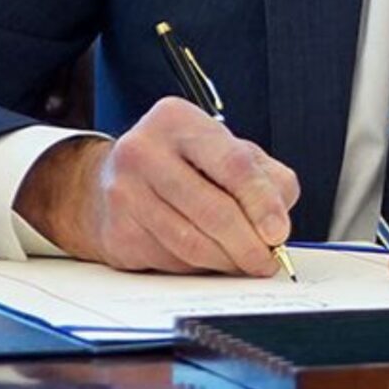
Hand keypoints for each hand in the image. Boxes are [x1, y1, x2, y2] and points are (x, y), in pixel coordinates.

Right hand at [15, 98, 299, 275]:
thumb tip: (279, 219)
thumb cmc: (179, 164)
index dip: (262, 202)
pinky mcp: (118, 232)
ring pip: (192, 243)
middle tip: (267, 261)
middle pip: (213, 210)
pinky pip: (171, 261)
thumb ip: (264, 176)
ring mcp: (125, 193)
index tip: (279, 232)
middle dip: (248, 244)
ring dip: (227, 262)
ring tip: (245, 263)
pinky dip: (199, 268)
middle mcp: (144, 152)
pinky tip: (209, 259)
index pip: (233, 164)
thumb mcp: (224, 150)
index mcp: (178, 120)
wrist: (109, 182)